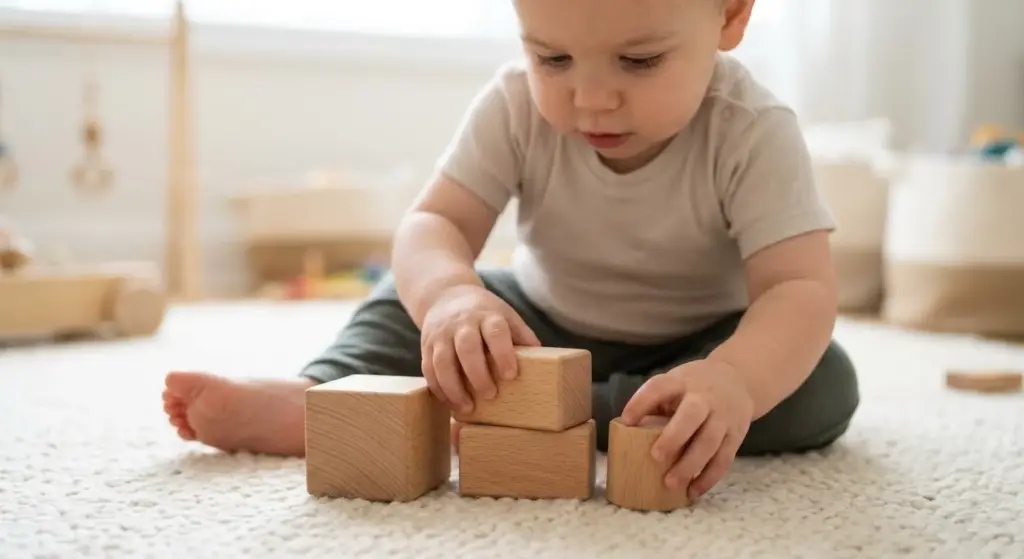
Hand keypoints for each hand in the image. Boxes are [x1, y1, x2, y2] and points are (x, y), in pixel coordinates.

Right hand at [420, 283, 540, 412]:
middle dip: (477, 374)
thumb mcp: (506, 316)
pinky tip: (450, 403)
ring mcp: (441, 334)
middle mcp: (462, 323)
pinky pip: (428, 369)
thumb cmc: (485, 312)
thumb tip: (546, 363)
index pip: (495, 332)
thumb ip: (522, 337)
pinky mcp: (426, 345)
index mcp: (487, 315)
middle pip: (467, 347)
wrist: (445, 295)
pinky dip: (438, 389)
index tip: (511, 375)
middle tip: (490, 396)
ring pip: (442, 361)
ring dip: (453, 388)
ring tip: (467, 408)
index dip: (503, 353)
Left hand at [620, 358, 753, 500]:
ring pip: (709, 442)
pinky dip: (708, 478)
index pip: (659, 387)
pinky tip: (692, 491)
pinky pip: (724, 459)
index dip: (642, 402)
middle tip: (655, 457)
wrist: (738, 379)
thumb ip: (655, 403)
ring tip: (671, 483)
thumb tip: (626, 431)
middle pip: (691, 415)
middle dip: (674, 437)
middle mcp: (704, 398)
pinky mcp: (736, 436)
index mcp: (681, 382)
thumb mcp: (675, 382)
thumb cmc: (694, 387)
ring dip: (690, 465)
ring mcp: (723, 417)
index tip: (626, 420)